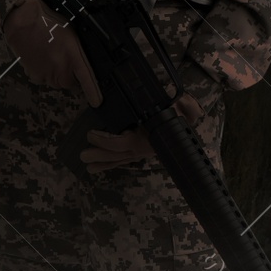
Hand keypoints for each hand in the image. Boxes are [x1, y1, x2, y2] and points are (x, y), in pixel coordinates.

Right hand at [2, 0, 101, 106]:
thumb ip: (77, 52)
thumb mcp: (71, 35)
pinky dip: (43, 71)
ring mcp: (48, 74)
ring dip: (55, 73)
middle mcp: (62, 70)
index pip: (88, 81)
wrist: (24, 21)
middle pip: (70, 83)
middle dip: (69, 75)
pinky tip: (40, 57)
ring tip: (50, 55)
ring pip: (56, 81)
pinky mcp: (35, 75)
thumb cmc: (48, 23)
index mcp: (74, 58)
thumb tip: (81, 63)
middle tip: (63, 59)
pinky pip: (43, 78)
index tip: (97, 102)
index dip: (93, 93)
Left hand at [81, 92, 201, 174]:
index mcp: (149, 138)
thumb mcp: (185, 107)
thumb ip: (187, 106)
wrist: (185, 126)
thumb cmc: (180, 114)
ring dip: (103, 163)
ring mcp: (140, 152)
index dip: (106, 141)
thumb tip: (183, 102)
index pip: (124, 143)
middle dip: (100, 156)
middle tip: (83, 156)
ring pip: (119, 159)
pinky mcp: (137, 153)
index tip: (91, 134)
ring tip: (88, 167)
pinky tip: (97, 168)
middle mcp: (143, 148)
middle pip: (117, 155)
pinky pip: (122, 160)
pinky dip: (110, 164)